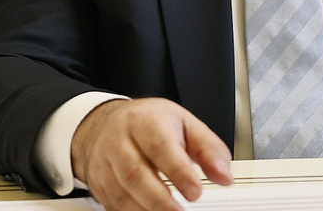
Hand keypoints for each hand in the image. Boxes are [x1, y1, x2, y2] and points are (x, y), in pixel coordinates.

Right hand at [70, 97, 232, 210]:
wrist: (106, 124)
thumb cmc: (149, 123)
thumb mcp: (184, 124)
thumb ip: (208, 148)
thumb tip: (223, 175)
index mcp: (145, 121)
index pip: (159, 145)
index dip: (178, 171)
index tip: (195, 191)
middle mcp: (120, 140)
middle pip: (135, 173)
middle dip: (160, 199)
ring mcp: (105, 163)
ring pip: (122, 192)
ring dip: (147, 210)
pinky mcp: (99, 183)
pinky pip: (114, 204)